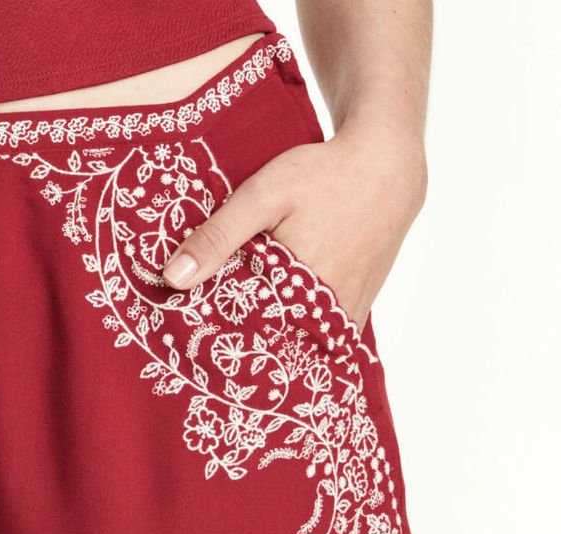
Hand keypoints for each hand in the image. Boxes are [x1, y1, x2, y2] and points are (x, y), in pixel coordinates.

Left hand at [161, 122, 426, 332]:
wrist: (387, 165)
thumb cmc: (324, 176)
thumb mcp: (262, 196)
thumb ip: (218, 237)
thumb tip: (173, 278)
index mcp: (297, 290)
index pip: (244, 334)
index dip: (216, 336)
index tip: (190, 339)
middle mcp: (326, 311)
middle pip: (273, 342)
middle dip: (243, 340)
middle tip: (209, 339)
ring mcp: (347, 312)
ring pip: (300, 340)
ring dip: (274, 337)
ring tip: (242, 330)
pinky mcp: (360, 306)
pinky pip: (325, 334)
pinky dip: (302, 330)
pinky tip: (281, 317)